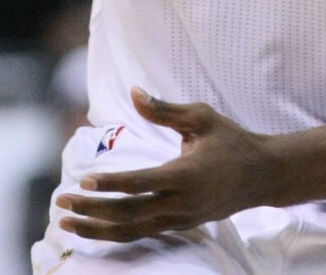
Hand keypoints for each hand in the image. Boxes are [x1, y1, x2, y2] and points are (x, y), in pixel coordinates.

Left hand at [56, 87, 273, 242]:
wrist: (263, 175)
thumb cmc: (231, 140)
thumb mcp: (201, 117)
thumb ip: (165, 110)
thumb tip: (134, 92)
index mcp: (186, 174)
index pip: (141, 183)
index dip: (112, 183)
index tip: (85, 181)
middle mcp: (182, 203)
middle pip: (130, 213)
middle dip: (93, 211)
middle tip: (62, 203)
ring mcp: (181, 219)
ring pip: (133, 230)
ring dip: (97, 229)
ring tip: (66, 224)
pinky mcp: (181, 226)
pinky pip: (143, 233)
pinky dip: (115, 232)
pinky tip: (93, 228)